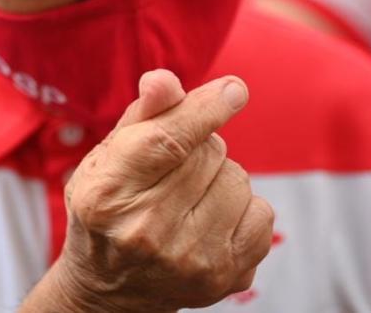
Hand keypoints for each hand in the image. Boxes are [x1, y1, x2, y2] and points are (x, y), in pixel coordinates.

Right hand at [35, 70, 273, 312]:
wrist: (110, 290)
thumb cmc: (110, 207)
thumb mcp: (110, 156)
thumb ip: (143, 114)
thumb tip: (166, 80)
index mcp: (108, 193)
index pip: (168, 142)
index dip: (204, 110)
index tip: (234, 90)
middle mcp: (147, 231)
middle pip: (209, 153)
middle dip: (201, 146)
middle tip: (176, 169)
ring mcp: (189, 261)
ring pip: (239, 180)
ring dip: (222, 178)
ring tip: (191, 199)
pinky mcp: (225, 278)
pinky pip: (262, 213)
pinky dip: (244, 209)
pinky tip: (212, 222)